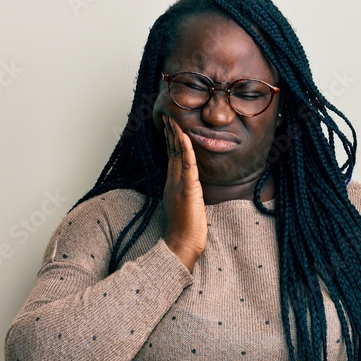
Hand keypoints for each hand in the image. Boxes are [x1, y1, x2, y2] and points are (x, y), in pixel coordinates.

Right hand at [160, 115, 206, 271]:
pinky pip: (186, 164)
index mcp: (173, 185)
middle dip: (170, 133)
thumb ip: (187, 194)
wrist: (182, 244)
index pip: (172, 157)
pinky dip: (184, 148)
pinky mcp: (187, 188)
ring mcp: (179, 184)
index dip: (171, 141)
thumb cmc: (185, 231)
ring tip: (172, 119)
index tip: (170, 127)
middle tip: (168, 116)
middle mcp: (173, 181)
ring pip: (177, 154)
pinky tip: (183, 136)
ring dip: (175, 135)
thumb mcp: (186, 207)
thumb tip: (192, 189)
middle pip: (172, 151)